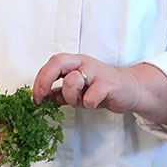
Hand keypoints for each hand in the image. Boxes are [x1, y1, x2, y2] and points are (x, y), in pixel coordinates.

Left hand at [33, 54, 166, 125]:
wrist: (131, 89)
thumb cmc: (102, 87)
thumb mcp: (79, 89)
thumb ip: (61, 91)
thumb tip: (43, 97)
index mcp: (75, 62)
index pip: (52, 63)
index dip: (40, 79)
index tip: (36, 97)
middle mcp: (84, 63)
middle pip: (58, 62)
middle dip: (45, 80)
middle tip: (41, 97)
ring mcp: (96, 72)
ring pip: (72, 81)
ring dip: (71, 97)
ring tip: (81, 101)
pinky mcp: (108, 84)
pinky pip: (90, 97)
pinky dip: (89, 104)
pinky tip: (96, 102)